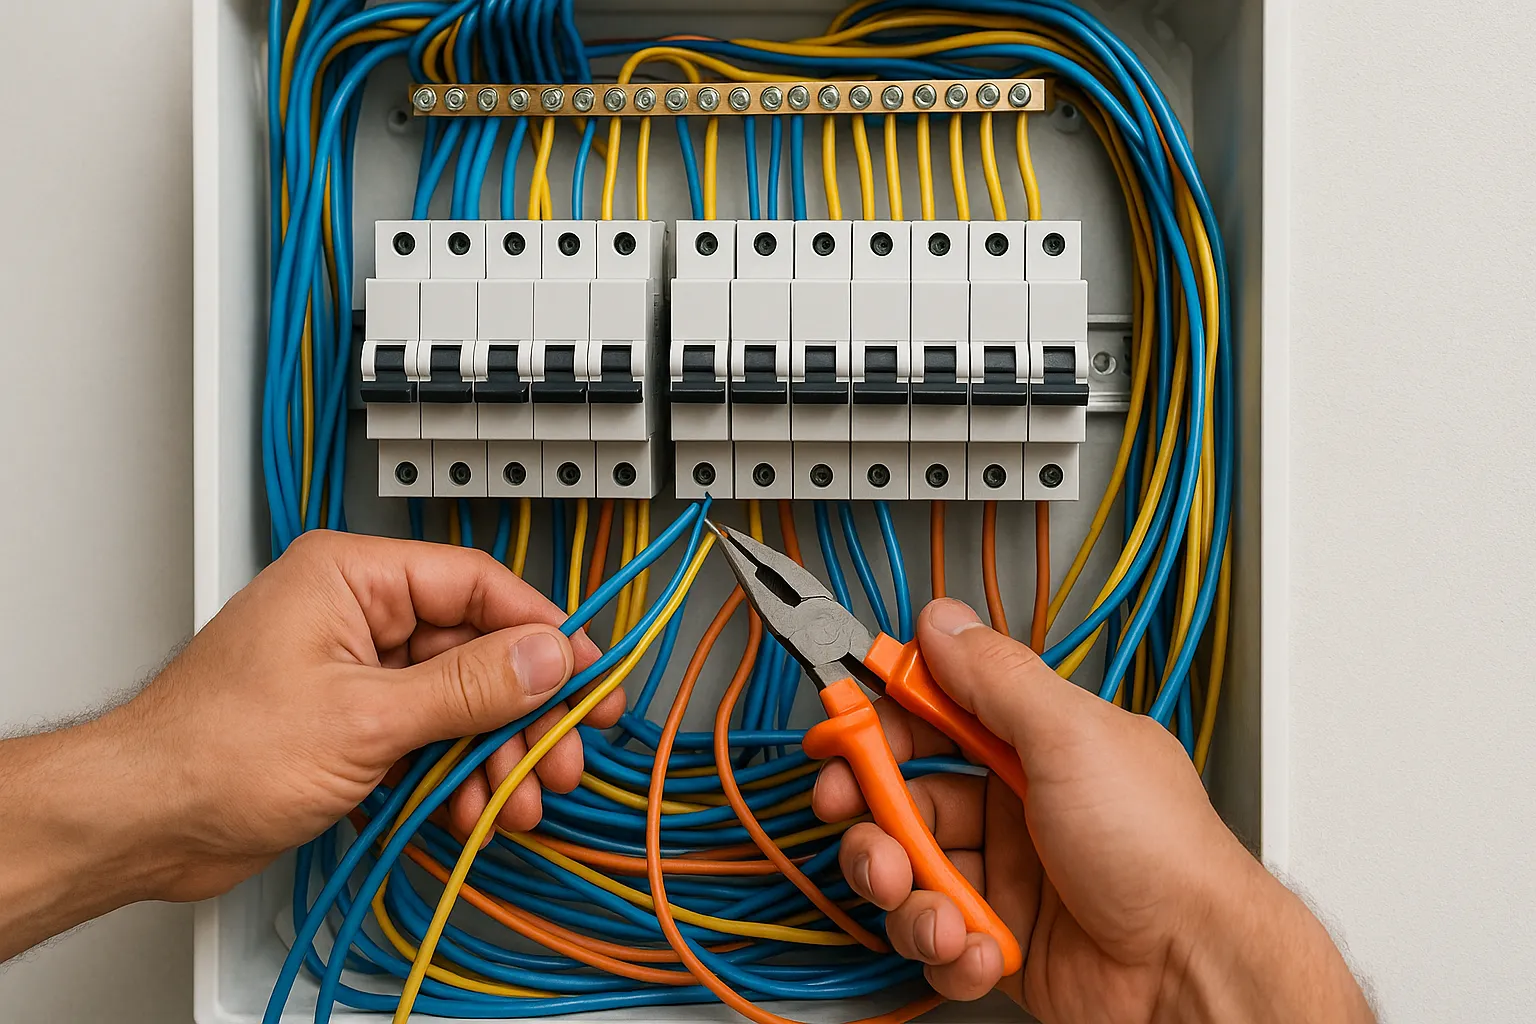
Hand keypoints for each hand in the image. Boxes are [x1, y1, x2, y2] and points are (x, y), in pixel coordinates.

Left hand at [0, 531, 613, 959]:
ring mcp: (352, 674)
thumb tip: (545, 657)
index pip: (475, 583)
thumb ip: (468, 687)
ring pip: (455, 703)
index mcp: (352, 578)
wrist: (142, 823)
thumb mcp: (366, 718)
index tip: (587, 672)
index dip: (539, 629)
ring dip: (493, 755)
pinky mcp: (349, 726)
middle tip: (562, 754)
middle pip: (473, 649)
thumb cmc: (213, 750)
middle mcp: (355, 616)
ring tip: (518, 800)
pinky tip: (470, 809)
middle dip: (521, 711)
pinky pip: (426, 739)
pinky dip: (454, 775)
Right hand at [812, 598, 1373, 1023]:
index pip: (935, 716)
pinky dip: (949, 953)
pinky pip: (938, 942)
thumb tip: (943, 621)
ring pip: (909, 874)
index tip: (839, 731)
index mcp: (1035, 745)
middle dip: (873, 818)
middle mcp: (1016, 808)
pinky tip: (983, 949)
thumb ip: (996, 677)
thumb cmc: (1160, 854)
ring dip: (907, 896)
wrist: (1193, 974)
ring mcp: (1007, 879)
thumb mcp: (1072, 738)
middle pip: (905, 799)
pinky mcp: (1001, 944)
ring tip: (937, 911)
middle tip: (863, 827)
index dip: (880, 722)